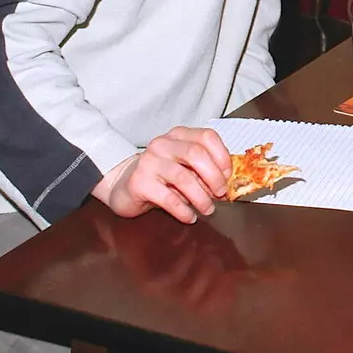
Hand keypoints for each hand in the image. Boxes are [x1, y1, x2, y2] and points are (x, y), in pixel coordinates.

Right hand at [92, 126, 231, 223]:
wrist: (123, 185)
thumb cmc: (161, 176)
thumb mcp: (183, 166)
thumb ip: (203, 169)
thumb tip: (226, 183)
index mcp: (178, 135)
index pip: (207, 136)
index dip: (222, 156)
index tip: (228, 175)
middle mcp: (163, 144)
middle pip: (196, 154)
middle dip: (214, 177)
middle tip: (221, 194)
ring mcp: (149, 162)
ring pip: (183, 178)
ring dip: (201, 197)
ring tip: (207, 209)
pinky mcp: (139, 183)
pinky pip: (168, 198)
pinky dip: (184, 210)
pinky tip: (189, 217)